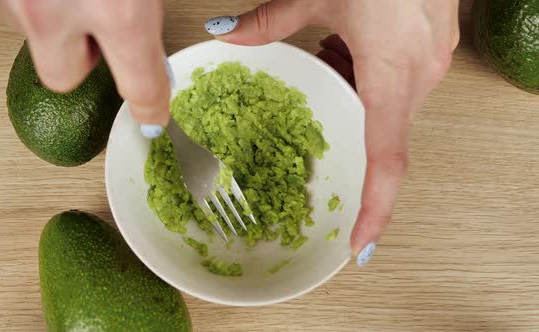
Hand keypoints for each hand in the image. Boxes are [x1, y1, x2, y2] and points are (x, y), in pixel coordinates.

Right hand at [0, 0, 169, 125]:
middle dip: (81, 58)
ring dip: (50, 21)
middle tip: (93, 24)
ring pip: (32, 40)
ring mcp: (12, 0)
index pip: (139, 86)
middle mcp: (54, 11)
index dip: (150, 104)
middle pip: (64, 78)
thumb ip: (140, 11)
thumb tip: (145, 35)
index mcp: (116, 9)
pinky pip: (6, 9)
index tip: (151, 115)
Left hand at [206, 0, 459, 264]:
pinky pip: (400, 83)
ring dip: (358, 96)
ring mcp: (431, 63)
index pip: (388, 162)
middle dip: (350, 128)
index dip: (376, 210)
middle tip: (319, 107)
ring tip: (333, 59)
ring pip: (389, 106)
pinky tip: (350, 46)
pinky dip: (371, 77)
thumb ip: (266, 22)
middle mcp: (419, 77)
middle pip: (383, 132)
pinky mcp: (433, 49)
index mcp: (390, 74)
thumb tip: (221, 37)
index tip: (360, 246)